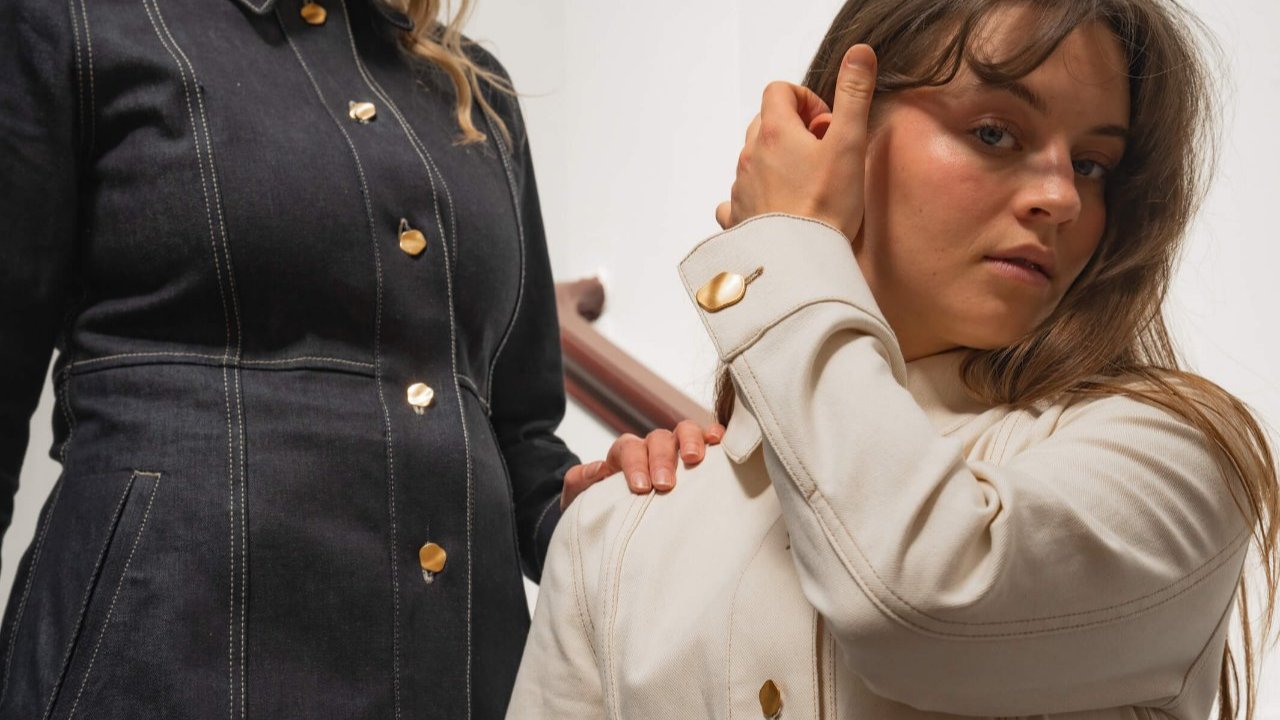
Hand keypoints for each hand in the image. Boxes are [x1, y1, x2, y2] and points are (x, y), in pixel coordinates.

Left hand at [561, 419, 724, 509]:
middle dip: (661, 459)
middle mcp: (651, 447)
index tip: (640, 488)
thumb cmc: (602, 507)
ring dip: (690, 441)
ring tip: (695, 458)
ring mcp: (675, 449)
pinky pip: (707, 438)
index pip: (629, 448)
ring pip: (684, 431)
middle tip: (665, 485)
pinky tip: (720, 442)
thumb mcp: (580, 496)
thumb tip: (597, 469)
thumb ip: (580, 481)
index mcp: (624, 454)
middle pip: (658, 438)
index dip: (635, 464)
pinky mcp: (697, 457)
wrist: (615, 514)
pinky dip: (714, 436)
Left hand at [715, 44, 877, 240]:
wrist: (800, 262)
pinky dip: (757, 196)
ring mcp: (740, 187)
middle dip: (795, 130)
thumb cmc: (826, 206)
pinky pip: (739, 198)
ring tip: (808, 186)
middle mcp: (749, 156)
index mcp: (774, 132)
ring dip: (779, 163)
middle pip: (766, 123)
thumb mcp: (849, 143)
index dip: (806, 101)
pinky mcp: (737, 217)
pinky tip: (779, 209)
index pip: (779, 91)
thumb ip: (854, 94)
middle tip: (823, 155)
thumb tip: (859, 54)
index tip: (827, 126)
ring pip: (755, 159)